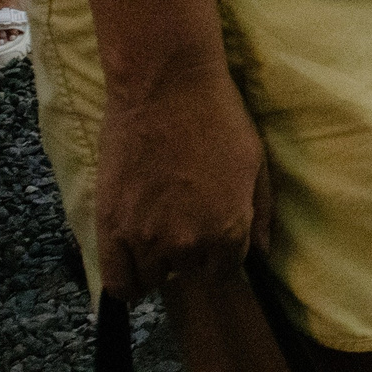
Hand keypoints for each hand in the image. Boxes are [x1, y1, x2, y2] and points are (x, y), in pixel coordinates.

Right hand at [95, 69, 272, 301]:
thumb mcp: (256, 164)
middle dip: (192, 255)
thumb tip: (261, 254)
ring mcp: (146, 240)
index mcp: (228, 230)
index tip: (216, 240)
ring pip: (154, 278)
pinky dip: (127, 281)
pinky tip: (134, 263)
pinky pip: (117, 282)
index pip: (226, 272)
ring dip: (158, 263)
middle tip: (186, 223)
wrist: (166, 88)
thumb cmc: (218, 119)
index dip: (222, 256)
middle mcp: (188, 245)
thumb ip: (261, 215)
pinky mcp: (110, 229)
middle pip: (190, 274)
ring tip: (159, 231)